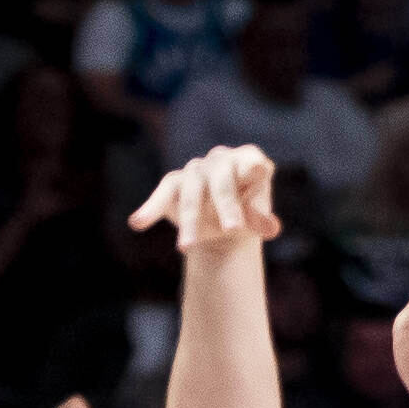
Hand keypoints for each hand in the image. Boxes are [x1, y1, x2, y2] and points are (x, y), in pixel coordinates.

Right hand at [126, 146, 278, 260]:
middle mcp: (221, 159)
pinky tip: (137, 223)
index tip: (256, 173)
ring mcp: (196, 170)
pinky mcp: (174, 184)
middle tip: (232, 229)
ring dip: (190, 221)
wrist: (225, 223)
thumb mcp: (257, 218)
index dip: (253, 168)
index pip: (252, 163)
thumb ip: (261, 219)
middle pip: (222, 179)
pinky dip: (150, 208)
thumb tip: (271, 228)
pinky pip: (163, 193)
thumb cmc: (246, 214)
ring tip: (186, 248)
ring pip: (192, 192)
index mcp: (248, 160)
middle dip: (226, 205)